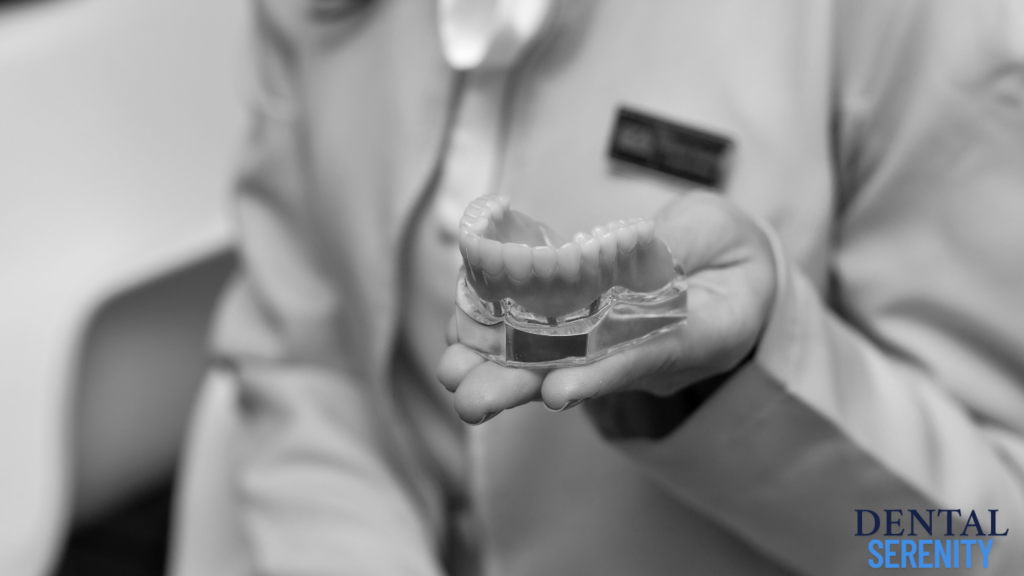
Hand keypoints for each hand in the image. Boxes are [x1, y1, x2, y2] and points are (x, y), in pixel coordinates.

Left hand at [436, 192, 775, 424]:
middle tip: (471, 400)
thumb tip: (626, 249)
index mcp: (702, 336)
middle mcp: (651, 359)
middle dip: (523, 387)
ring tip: (452, 375)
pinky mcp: (592, 340)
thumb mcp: (718, 231)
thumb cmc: (730, 250)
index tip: (556, 390)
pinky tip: (461, 336)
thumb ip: (679, 242)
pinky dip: (502, 339)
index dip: (601, 375)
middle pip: (585, 378)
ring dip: (499, 371)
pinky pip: (546, 345)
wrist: (734, 274)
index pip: (649, 357)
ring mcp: (617, 354)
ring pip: (555, 367)